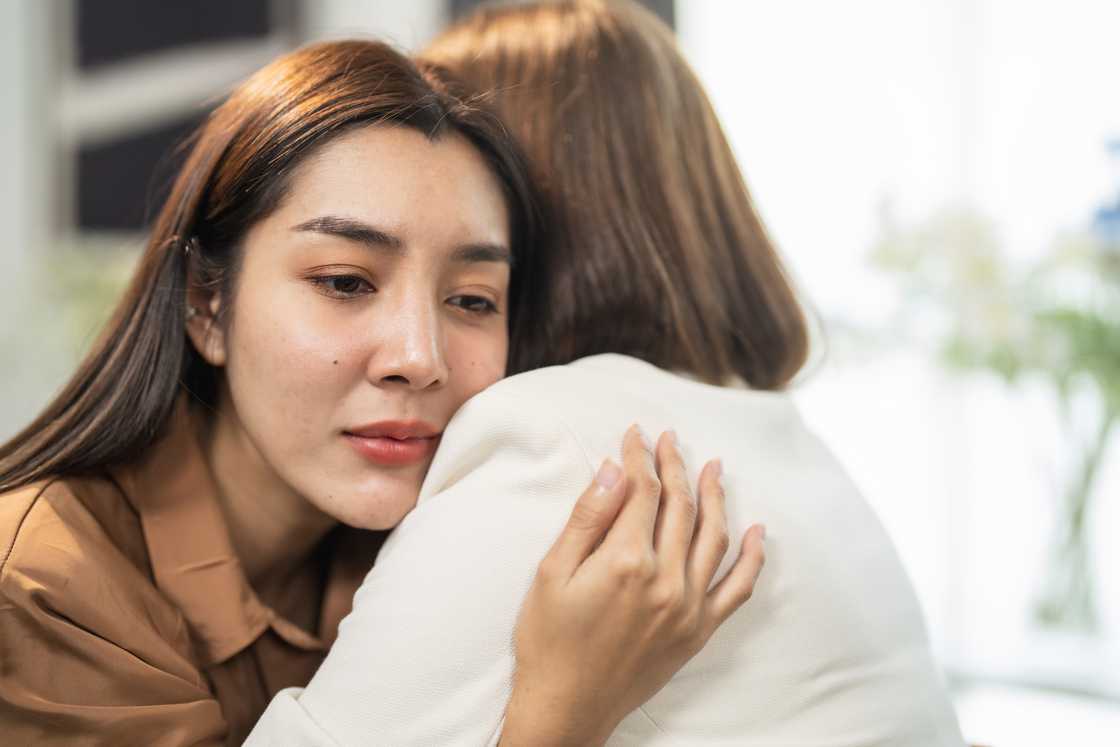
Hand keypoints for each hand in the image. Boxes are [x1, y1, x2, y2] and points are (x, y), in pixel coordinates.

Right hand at [500, 425, 766, 745]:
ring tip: (713, 468)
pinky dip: (750, 557)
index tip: (636, 435)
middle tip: (669, 440)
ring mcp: (688, 607)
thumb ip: (588, 518)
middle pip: (679, 505)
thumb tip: (615, 469)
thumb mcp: (551, 572)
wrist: (567, 706)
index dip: (640, 456)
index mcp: (626, 561)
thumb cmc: (549, 640)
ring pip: (712, 536)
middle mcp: (665, 580)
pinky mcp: (698, 630)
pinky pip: (737, 588)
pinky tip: (756, 532)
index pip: (643, 490)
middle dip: (675, 465)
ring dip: (715, 496)